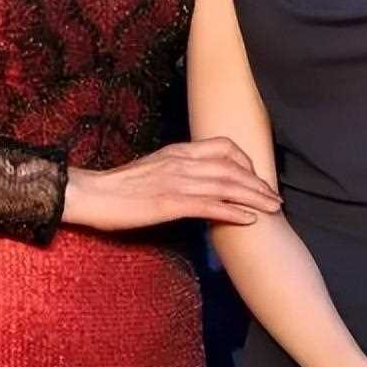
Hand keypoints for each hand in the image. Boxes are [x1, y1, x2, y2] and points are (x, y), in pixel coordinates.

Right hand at [63, 137, 281, 230]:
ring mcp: (177, 182)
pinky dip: (233, 212)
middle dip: (259, 183)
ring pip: (227, 186)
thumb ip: (177, 170)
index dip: (247, 161)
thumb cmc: (118, 187)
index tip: (257, 177)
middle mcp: (182, 162)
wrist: (91, 194)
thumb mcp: (153, 169)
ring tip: (273, 209)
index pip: (224, 146)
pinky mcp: (170, 204)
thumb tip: (197, 181)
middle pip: (233, 168)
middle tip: (276, 198)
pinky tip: (249, 220)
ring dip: (255, 198)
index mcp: (178, 151)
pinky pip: (210, 206)